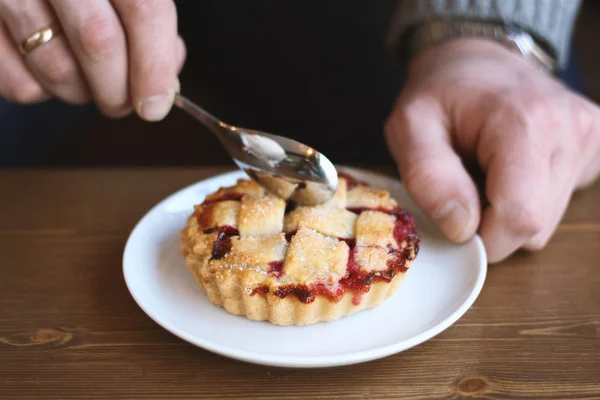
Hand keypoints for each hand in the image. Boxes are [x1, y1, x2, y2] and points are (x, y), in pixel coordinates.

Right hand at [0, 0, 185, 120]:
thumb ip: (147, 16)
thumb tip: (163, 78)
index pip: (144, 9)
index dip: (156, 66)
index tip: (157, 104)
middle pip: (100, 43)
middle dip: (120, 91)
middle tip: (123, 102)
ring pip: (58, 70)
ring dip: (82, 93)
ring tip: (84, 76)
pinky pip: (19, 84)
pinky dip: (41, 90)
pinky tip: (44, 65)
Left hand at [385, 38, 599, 262]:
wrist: (477, 59)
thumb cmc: (440, 91)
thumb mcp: (410, 126)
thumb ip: (428, 177)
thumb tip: (460, 229)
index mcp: (525, 123)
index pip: (520, 219)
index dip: (482, 236)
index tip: (454, 218)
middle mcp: (571, 131)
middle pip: (534, 228)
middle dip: (490, 224)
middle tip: (464, 186)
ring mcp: (589, 139)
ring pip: (547, 223)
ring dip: (507, 211)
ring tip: (485, 172)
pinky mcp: (594, 148)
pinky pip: (557, 204)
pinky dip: (527, 198)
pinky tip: (509, 169)